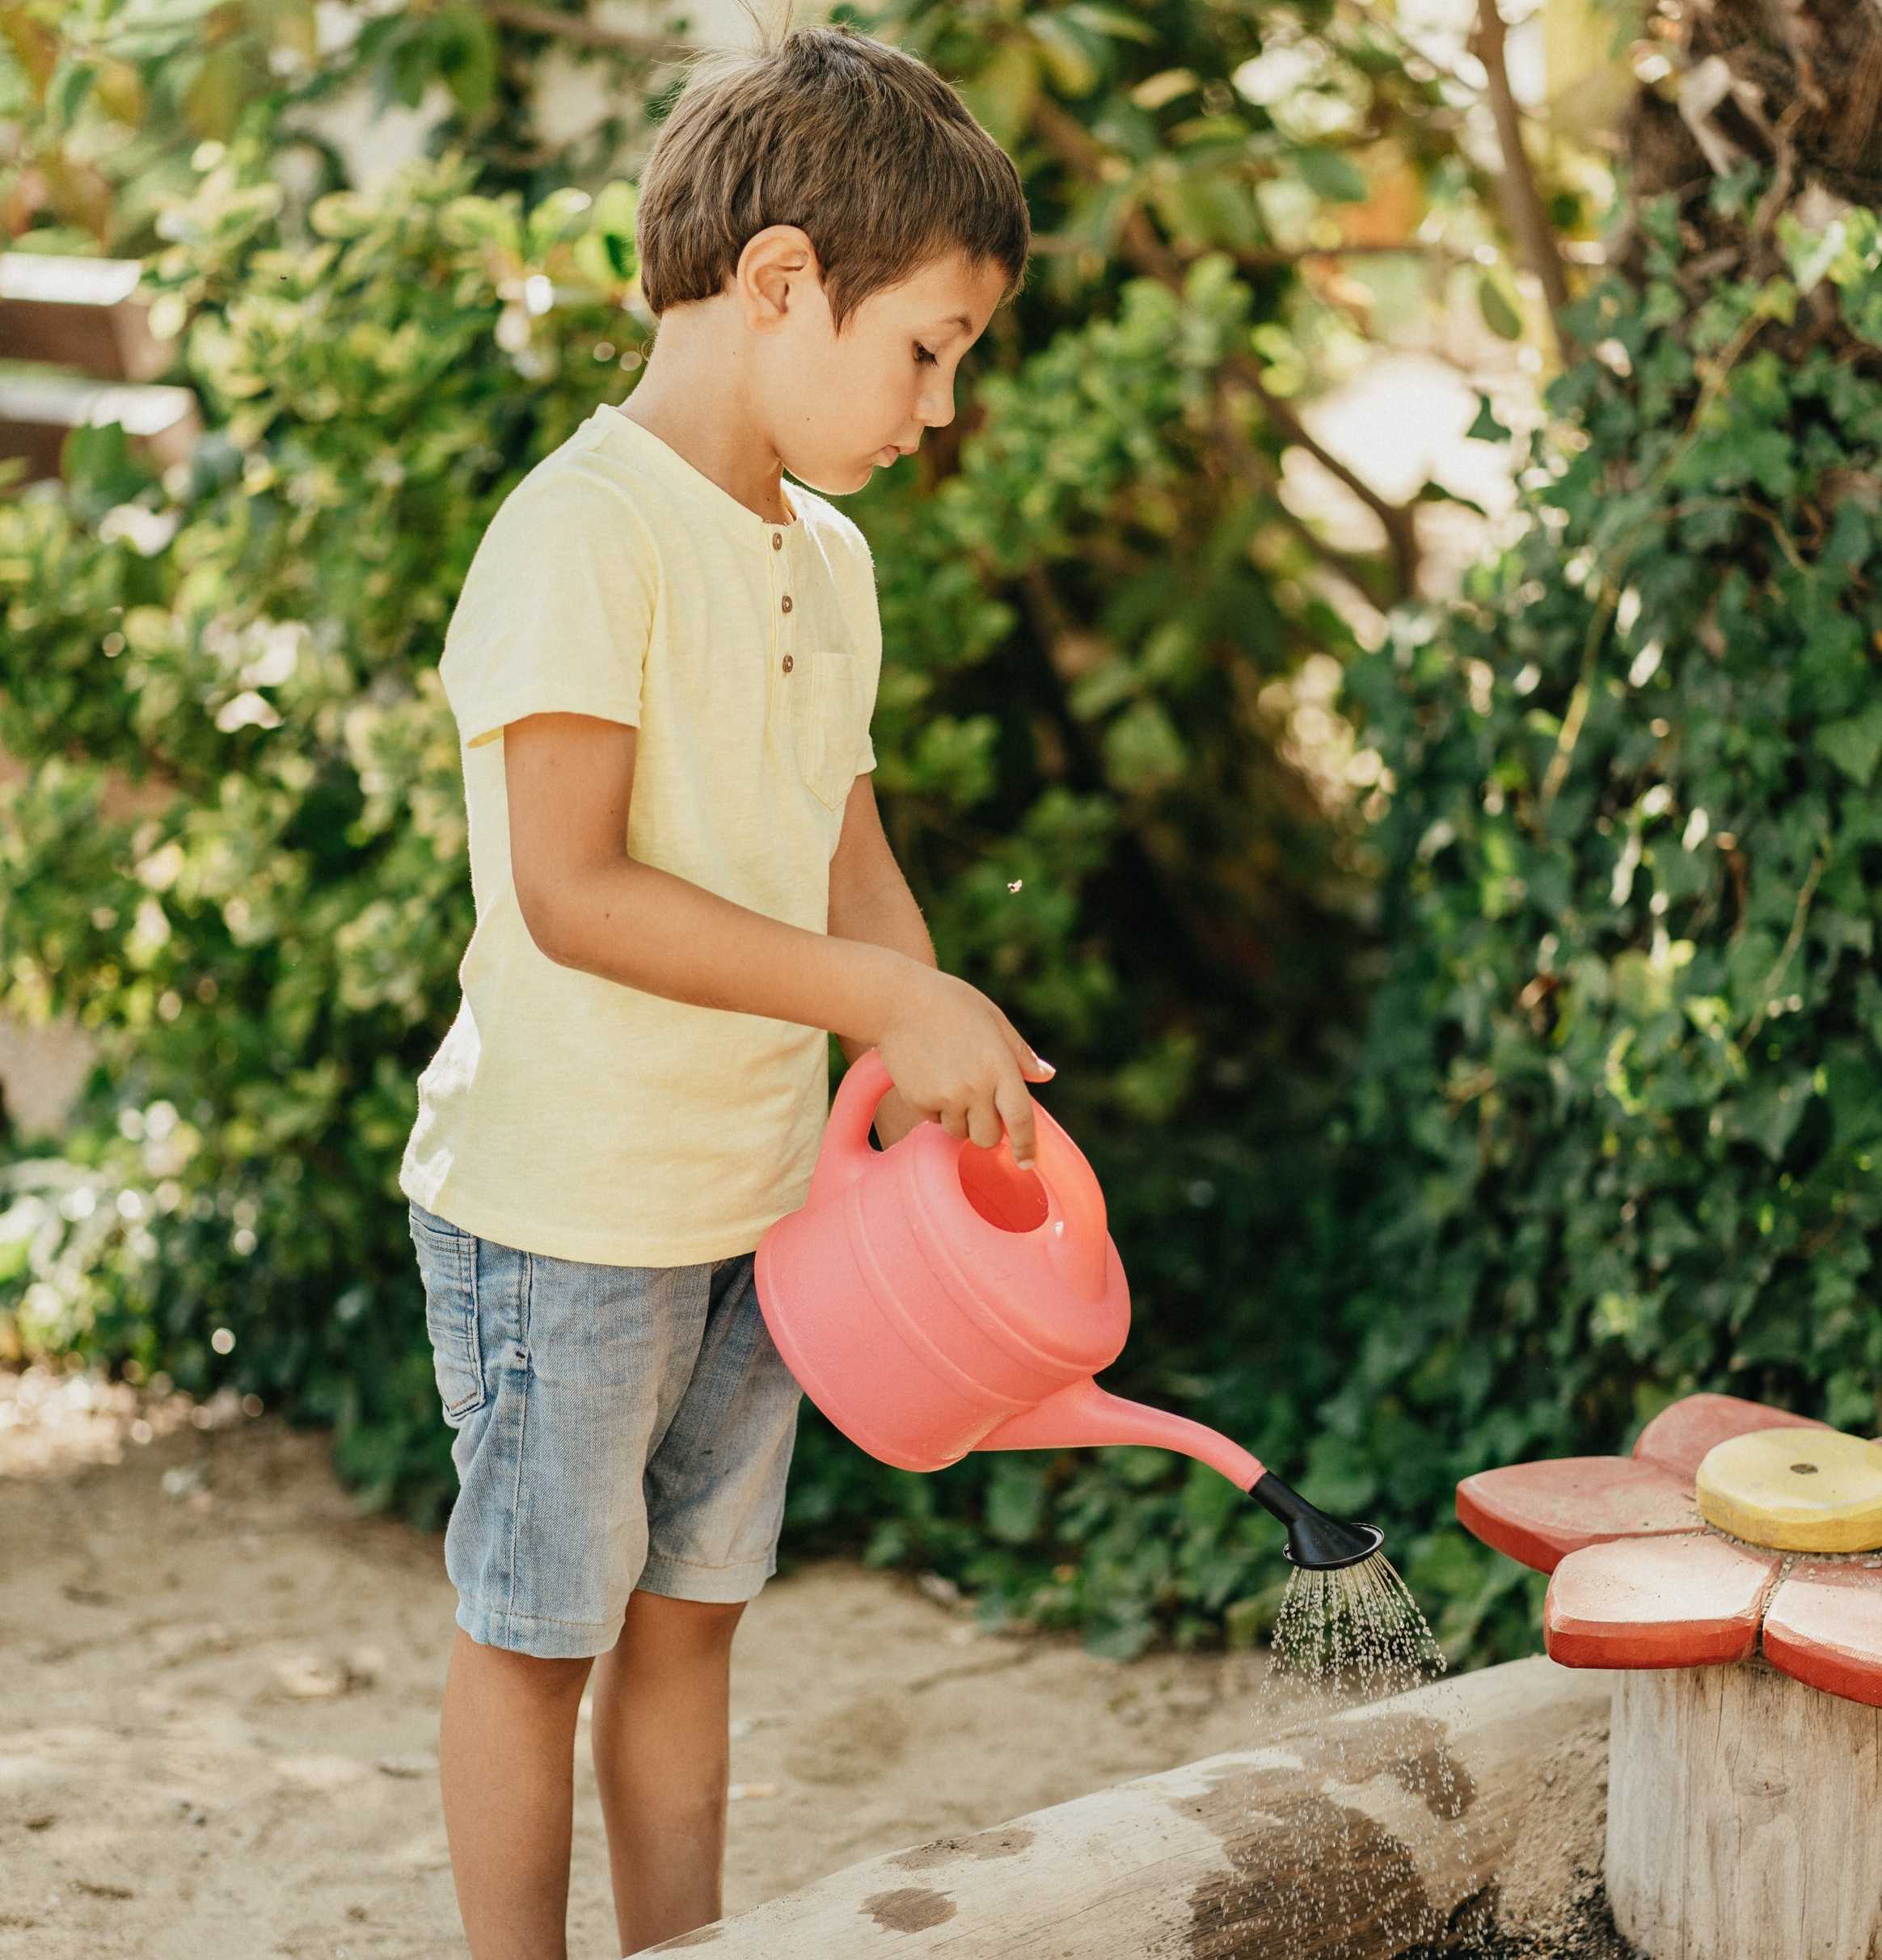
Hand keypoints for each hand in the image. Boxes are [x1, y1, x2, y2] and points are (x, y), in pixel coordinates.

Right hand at [874, 966, 1054, 1167]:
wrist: (898, 1001)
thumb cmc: (951, 1004)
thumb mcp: (994, 1020)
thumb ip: (1020, 1053)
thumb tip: (1046, 1075)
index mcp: (999, 1066)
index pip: (1020, 1119)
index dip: (1027, 1146)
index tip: (1027, 1162)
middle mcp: (974, 1087)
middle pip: (988, 1138)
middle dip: (987, 1130)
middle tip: (980, 1106)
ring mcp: (945, 1096)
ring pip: (959, 1131)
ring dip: (960, 1118)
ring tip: (951, 1081)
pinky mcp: (918, 1100)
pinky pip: (933, 1120)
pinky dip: (935, 1108)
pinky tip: (930, 1077)